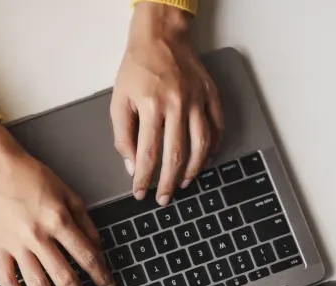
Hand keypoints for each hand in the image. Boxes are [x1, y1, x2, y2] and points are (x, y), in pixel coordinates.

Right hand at [0, 124, 115, 285]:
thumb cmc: (32, 177)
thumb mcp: (68, 193)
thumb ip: (85, 222)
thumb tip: (97, 250)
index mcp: (59, 220)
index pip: (86, 257)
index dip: (101, 275)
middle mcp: (38, 236)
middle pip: (64, 277)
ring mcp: (16, 245)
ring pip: (37, 284)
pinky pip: (7, 279)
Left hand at [111, 2, 224, 205]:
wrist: (161, 37)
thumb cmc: (136, 68)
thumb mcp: (118, 101)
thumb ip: (123, 136)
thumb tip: (132, 166)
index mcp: (151, 107)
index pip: (147, 153)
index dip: (144, 178)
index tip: (140, 193)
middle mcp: (177, 105)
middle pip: (176, 155)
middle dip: (169, 182)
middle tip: (163, 198)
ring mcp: (197, 100)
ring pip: (201, 144)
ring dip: (193, 169)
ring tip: (184, 184)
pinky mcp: (211, 95)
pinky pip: (217, 127)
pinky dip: (213, 148)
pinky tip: (204, 161)